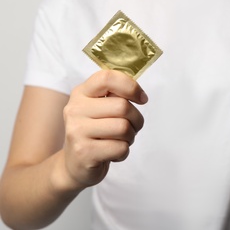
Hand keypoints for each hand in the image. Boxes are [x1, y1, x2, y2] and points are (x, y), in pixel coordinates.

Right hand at [61, 70, 146, 190]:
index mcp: (81, 93)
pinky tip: (113, 153)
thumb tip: (139, 94)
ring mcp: (77, 131)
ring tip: (121, 140)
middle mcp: (75, 109)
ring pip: (123, 128)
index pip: (107, 78)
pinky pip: (120, 148)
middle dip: (137, 119)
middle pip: (122, 106)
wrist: (74, 164)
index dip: (131, 86)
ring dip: (130, 137)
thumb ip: (116, 96)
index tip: (142, 99)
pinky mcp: (84, 152)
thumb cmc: (96, 133)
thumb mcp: (100, 108)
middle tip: (131, 127)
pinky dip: (124, 152)